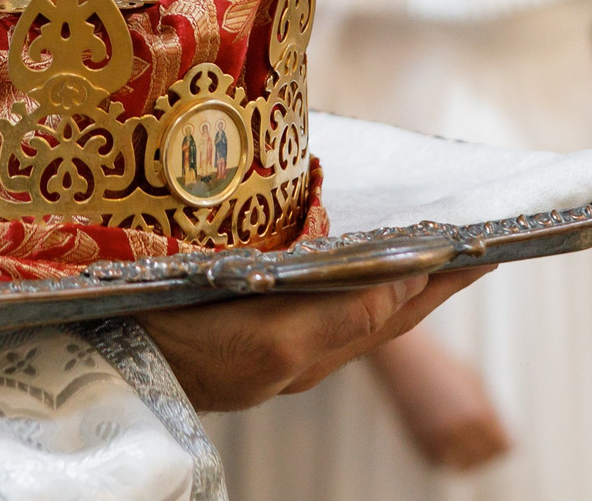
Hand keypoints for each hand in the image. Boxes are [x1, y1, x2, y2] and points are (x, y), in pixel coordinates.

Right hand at [137, 267, 490, 412]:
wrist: (101, 354)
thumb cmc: (186, 347)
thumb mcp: (275, 341)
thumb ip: (346, 315)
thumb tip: (410, 282)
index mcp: (316, 347)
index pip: (399, 309)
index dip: (444, 278)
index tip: (490, 243)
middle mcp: (299, 342)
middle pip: (381, 306)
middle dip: (427, 274)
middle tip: (471, 237)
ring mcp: (267, 331)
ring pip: (346, 296)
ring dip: (386, 268)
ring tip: (417, 239)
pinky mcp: (236, 313)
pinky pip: (307, 286)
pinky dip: (337, 265)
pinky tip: (332, 244)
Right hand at [370, 329, 511, 470]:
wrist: (404, 358)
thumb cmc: (441, 365)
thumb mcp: (474, 382)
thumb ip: (491, 411)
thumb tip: (505, 439)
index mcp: (479, 414)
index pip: (503, 446)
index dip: (503, 444)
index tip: (499, 440)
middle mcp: (460, 430)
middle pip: (485, 458)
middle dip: (486, 452)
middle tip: (481, 442)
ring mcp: (438, 438)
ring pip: (463, 465)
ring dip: (466, 457)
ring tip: (463, 442)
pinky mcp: (419, 442)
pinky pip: (440, 462)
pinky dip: (444, 455)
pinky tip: (444, 438)